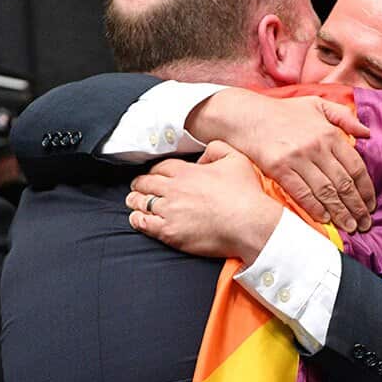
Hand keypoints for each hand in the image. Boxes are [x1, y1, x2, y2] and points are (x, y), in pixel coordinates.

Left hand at [126, 141, 282, 263]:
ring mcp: (170, 211)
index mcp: (187, 172)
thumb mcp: (235, 158)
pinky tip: (137, 218)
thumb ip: (216, 148)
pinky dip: (137, 219)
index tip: (153, 175)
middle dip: (140, 184)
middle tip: (137, 186)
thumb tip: (202, 156)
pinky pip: (144, 223)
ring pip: (142, 203)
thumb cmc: (246, 193)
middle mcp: (174, 189)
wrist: (248, 224)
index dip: (154, 171)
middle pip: (146, 183)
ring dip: (135, 200)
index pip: (160, 167)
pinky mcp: (170, 232)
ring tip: (133, 201)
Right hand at [186, 89, 375, 231]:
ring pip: (326, 191)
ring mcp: (298, 158)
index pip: (356, 167)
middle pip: (344, 183)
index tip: (371, 205)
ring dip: (340, 212)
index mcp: (330, 133)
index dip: (366, 189)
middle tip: (364, 224)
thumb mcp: (318, 105)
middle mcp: (317, 146)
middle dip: (357, 207)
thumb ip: (344, 117)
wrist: (247, 115)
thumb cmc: (284, 112)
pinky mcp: (279, 168)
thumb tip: (368, 132)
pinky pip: (301, 192)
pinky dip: (315, 208)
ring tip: (350, 227)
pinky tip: (325, 219)